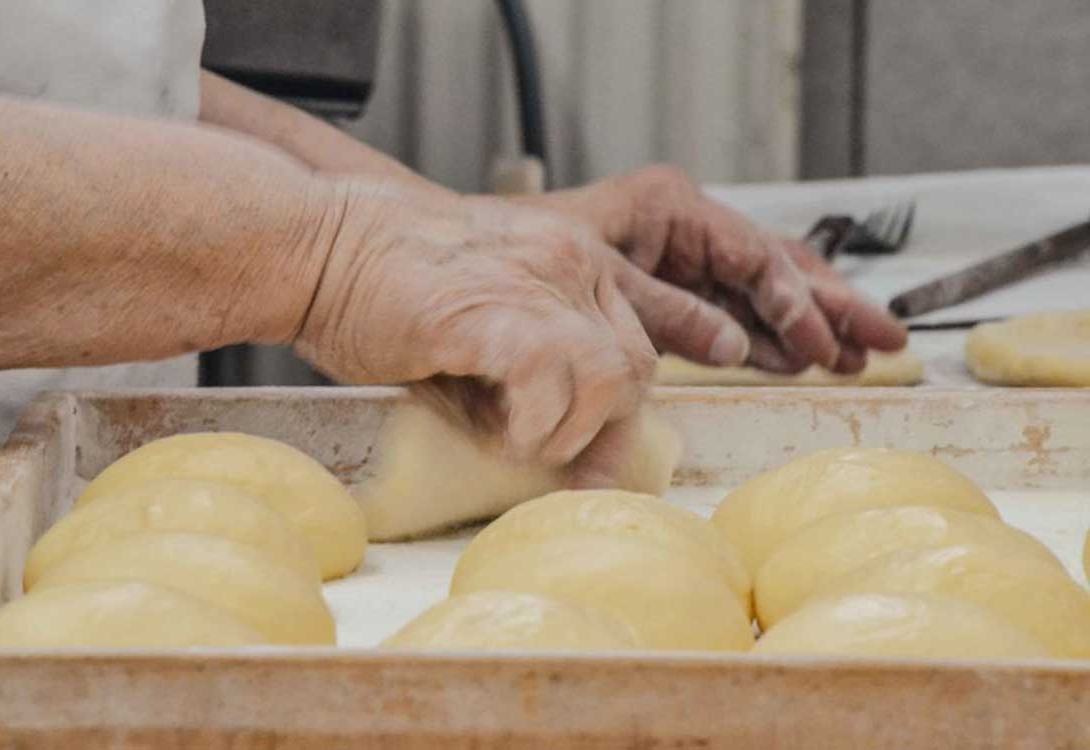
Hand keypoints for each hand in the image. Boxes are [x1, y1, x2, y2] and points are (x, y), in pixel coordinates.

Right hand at [280, 179, 656, 481]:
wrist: (313, 244)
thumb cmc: (378, 282)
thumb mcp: (476, 309)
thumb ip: (523, 362)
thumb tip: (546, 439)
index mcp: (569, 254)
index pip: (655, 312)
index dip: (679, 355)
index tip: (685, 391)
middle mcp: (568, 261)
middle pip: (638, 363)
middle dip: (606, 429)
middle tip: (563, 463)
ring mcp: (536, 282)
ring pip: (613, 378)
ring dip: (569, 431)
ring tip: (518, 442)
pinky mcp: (493, 312)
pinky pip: (550, 383)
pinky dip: (531, 427)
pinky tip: (495, 435)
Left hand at [522, 166, 907, 372]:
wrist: (472, 271)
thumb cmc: (524, 263)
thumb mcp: (599, 285)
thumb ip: (667, 316)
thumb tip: (736, 349)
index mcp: (671, 209)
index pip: (753, 256)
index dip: (795, 302)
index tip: (823, 343)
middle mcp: (686, 227)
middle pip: (775, 267)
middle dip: (830, 306)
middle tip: (885, 342)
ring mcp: (681, 257)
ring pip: (762, 291)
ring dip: (808, 325)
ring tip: (856, 358)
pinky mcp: (670, 289)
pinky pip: (731, 311)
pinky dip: (765, 336)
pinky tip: (799, 359)